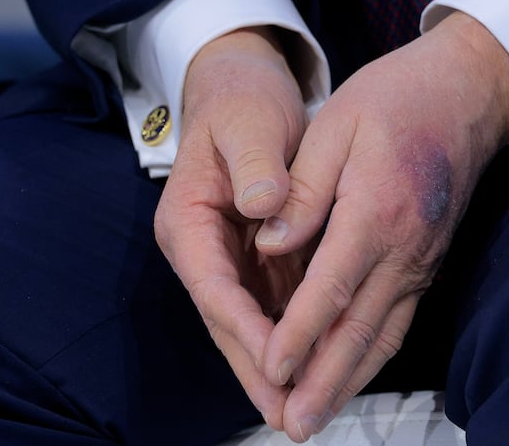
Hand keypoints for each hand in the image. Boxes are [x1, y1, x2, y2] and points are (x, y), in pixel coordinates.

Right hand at [153, 27, 308, 428]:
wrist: (246, 95)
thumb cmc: (242, 105)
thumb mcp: (247, 124)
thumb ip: (254, 164)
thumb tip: (264, 204)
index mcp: (189, 222)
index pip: (214, 287)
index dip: (244, 328)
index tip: (278, 361)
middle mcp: (205, 250)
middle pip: (229, 321)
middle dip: (259, 369)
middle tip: (289, 413)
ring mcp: (232, 259)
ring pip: (252, 324)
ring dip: (277, 366)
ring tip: (305, 406)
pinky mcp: (258, 260)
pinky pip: (274, 308)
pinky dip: (294, 337)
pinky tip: (319, 364)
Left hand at [255, 12, 508, 441]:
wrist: (467, 94)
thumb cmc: (398, 100)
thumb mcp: (337, 125)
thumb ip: (305, 191)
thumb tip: (272, 245)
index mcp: (376, 212)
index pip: (331, 289)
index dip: (298, 335)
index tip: (269, 371)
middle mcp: (405, 248)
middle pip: (360, 330)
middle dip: (325, 382)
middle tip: (296, 425)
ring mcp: (421, 260)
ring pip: (384, 334)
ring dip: (350, 381)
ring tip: (319, 417)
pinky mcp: (426, 262)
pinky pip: (400, 319)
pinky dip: (373, 356)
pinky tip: (353, 374)